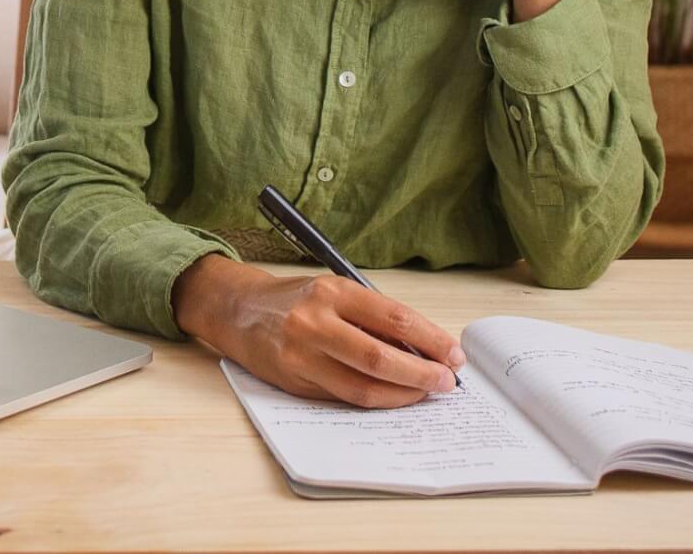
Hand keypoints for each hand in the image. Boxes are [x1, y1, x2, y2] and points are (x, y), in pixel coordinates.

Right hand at [173, 255, 464, 408]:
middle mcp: (315, 322)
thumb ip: (372, 316)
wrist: (238, 310)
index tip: (453, 354)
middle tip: (446, 382)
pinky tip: (392, 397)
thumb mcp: (333, 292)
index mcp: (332, 292)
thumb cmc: (295, 300)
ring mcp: (302, 355)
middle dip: (422, 373)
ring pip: (362, 386)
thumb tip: (422, 347)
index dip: (430, 339)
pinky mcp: (294, 381)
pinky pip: (342, 397)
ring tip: (424, 392)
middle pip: (380, 357)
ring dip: (401, 394)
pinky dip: (374, 400)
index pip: (394, 318)